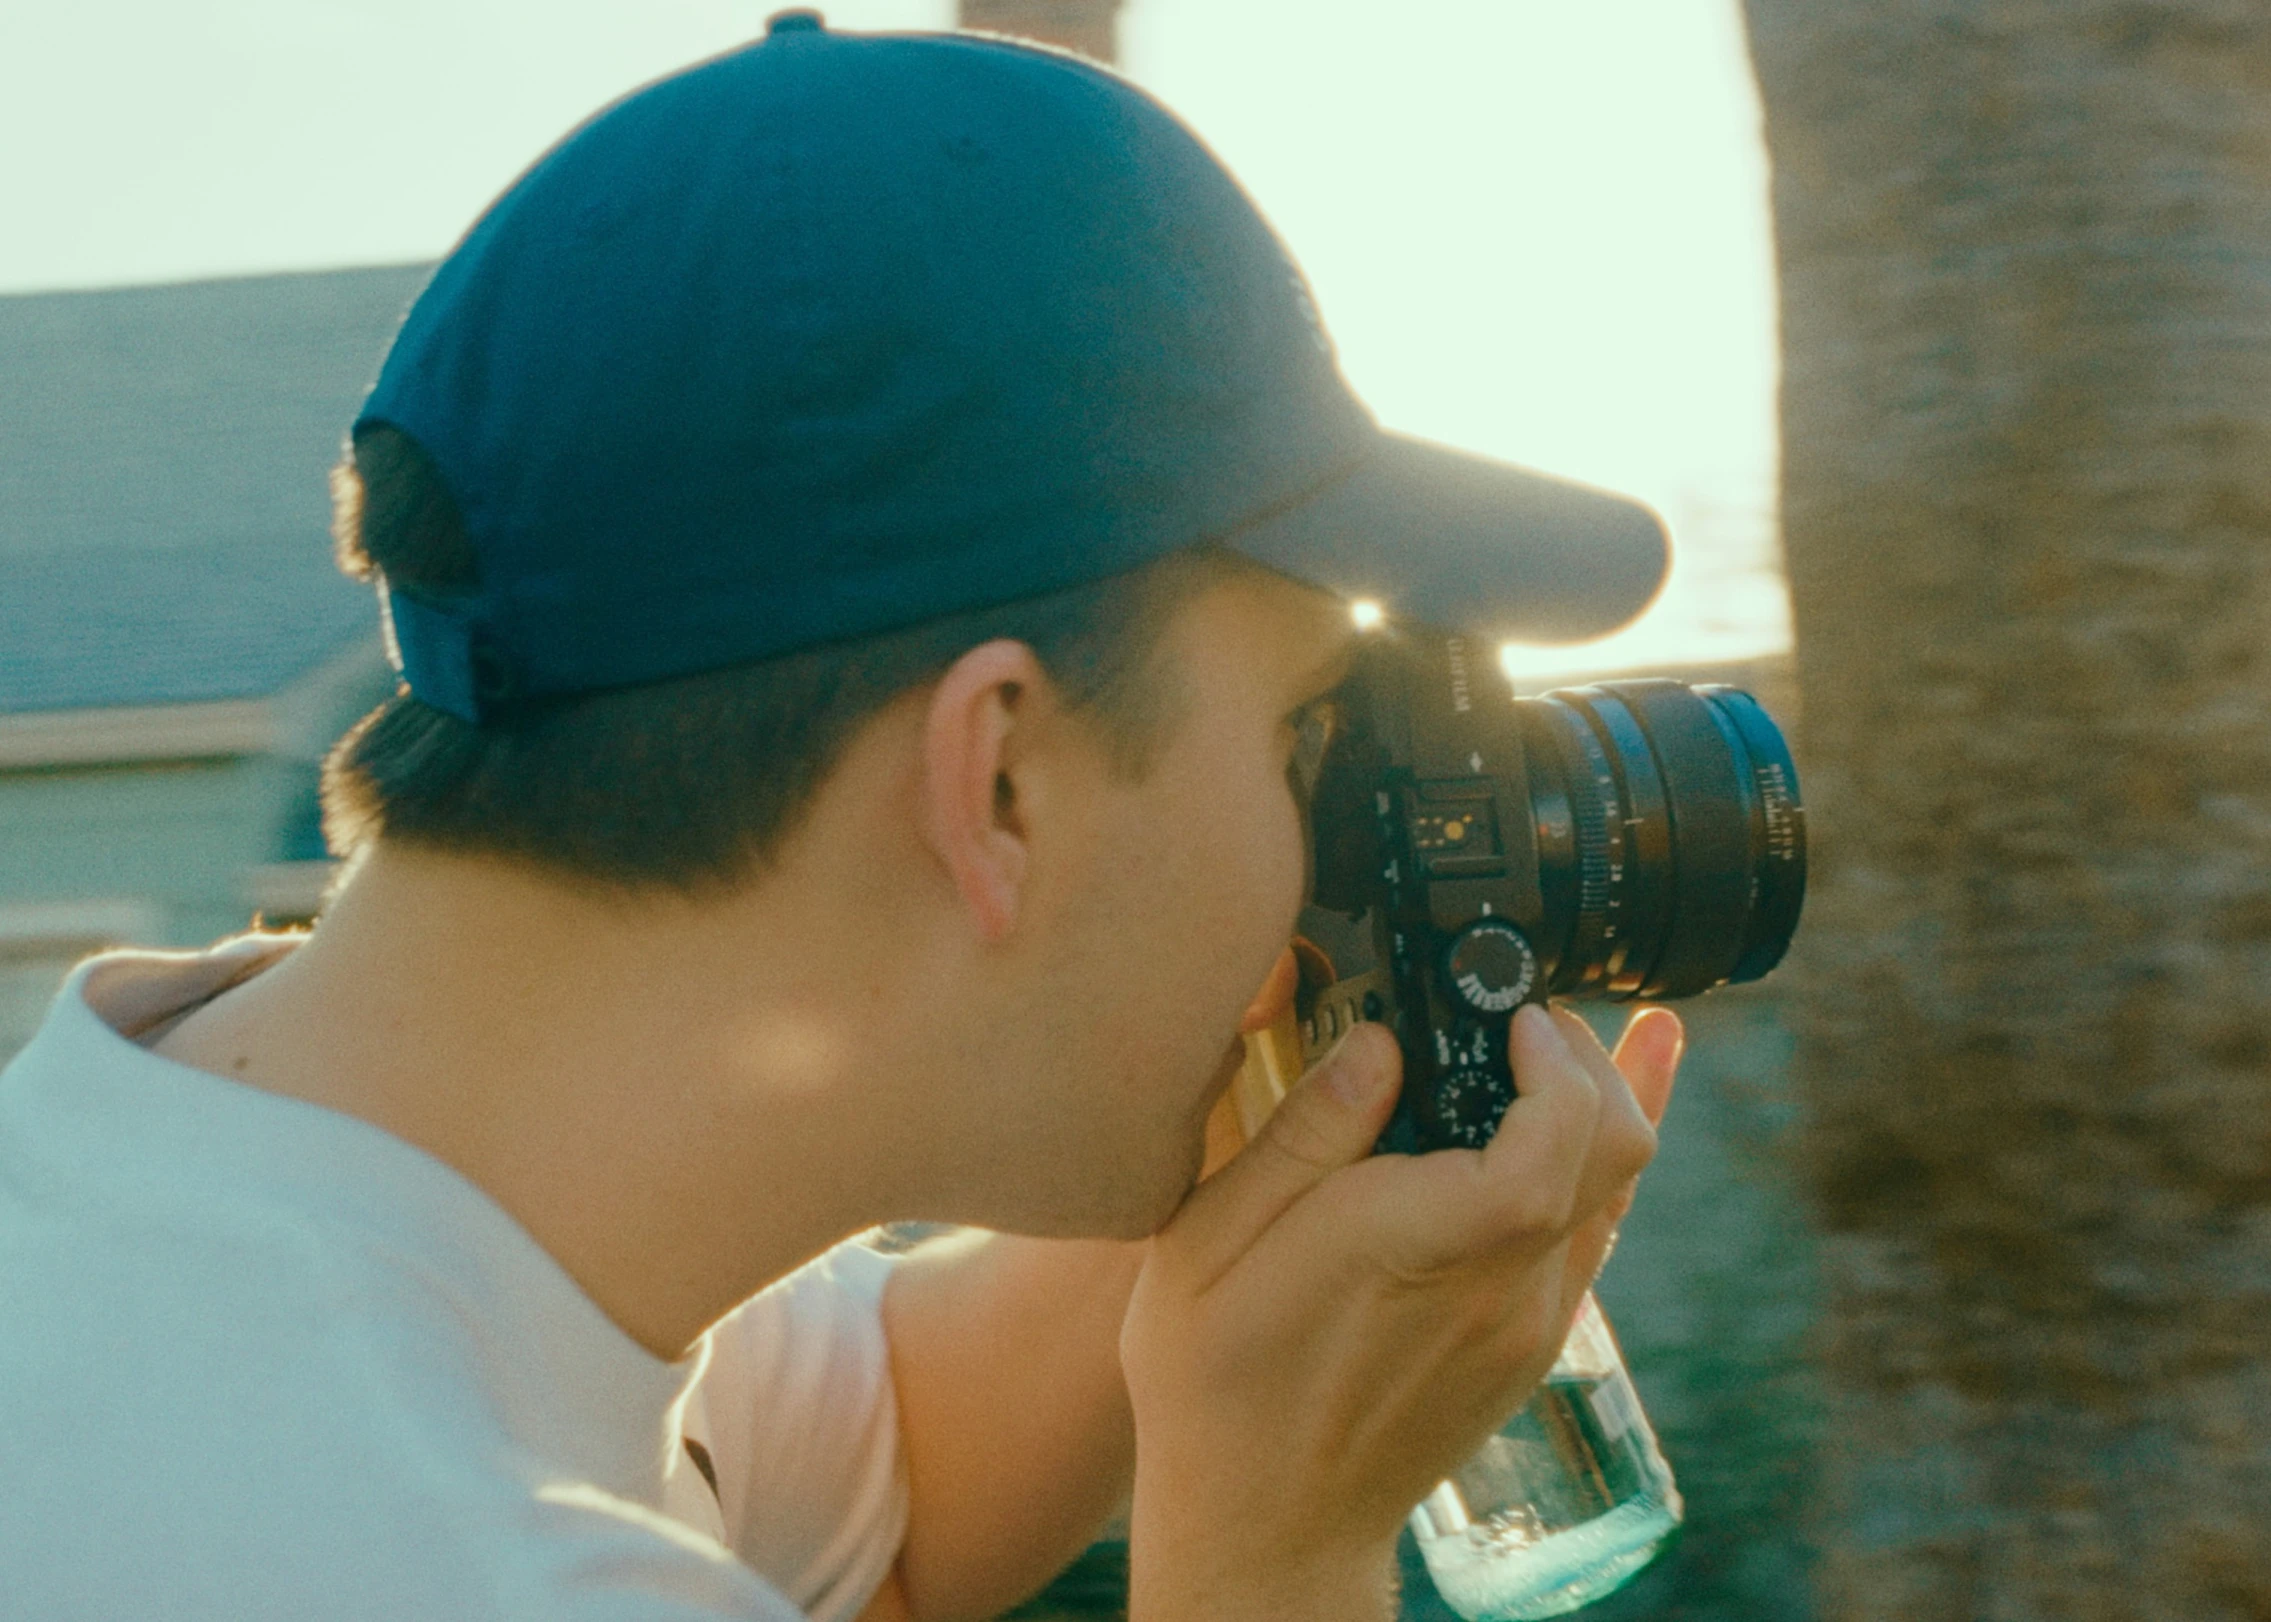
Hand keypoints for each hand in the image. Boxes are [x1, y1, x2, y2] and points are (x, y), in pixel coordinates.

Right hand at [1121, 1003, 1680, 1621]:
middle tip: (1516, 1010)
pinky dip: (1607, 1152)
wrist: (1266, 1526)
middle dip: (1584, 1054)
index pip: (1549, 1147)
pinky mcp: (1532, 1341)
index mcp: (1415, 1250)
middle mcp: (1498, 1290)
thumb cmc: (1216, 1385)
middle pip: (1615, 1149)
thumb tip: (1378, 1041)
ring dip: (1601, 1095)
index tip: (1511, 1011)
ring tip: (1553, 1032)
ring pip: (1620, 1184)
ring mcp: (1528, 1321)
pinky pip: (1601, 1226)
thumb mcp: (1207, 1245)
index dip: (1555, 1063)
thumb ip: (1300, 1135)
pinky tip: (1628, 1086)